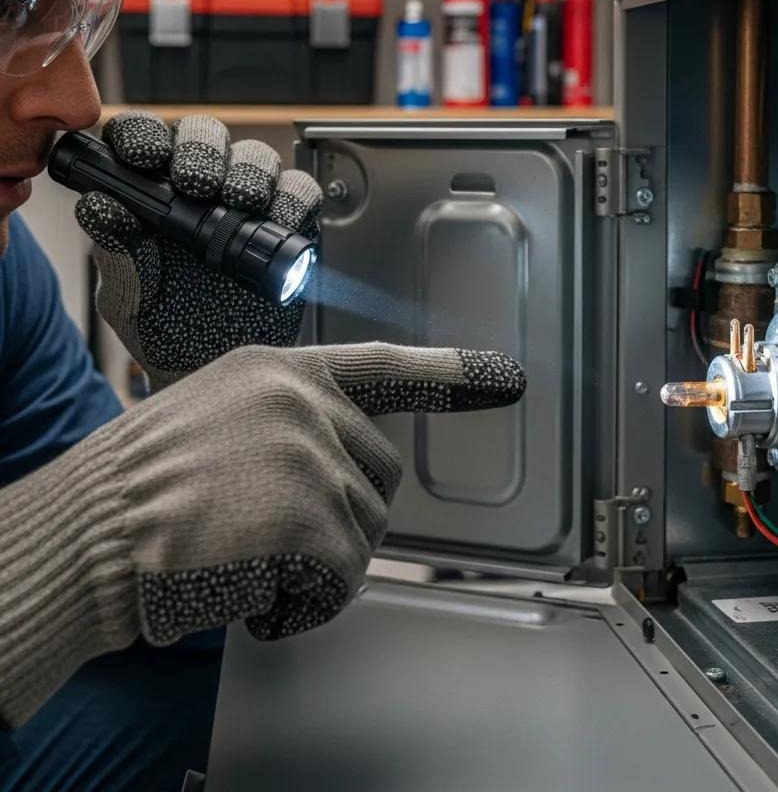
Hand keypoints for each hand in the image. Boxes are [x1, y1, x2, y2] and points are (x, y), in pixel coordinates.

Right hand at [0, 340, 525, 726]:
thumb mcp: (214, 421)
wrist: (79, 541)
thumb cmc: (138, 494)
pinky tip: (248, 593)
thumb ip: (286, 424)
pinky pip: (343, 579)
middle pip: (379, 476)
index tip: (504, 376)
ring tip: (242, 561)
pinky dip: (304, 605)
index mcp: (276, 373)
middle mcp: (300, 402)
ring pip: (365, 533)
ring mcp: (306, 455)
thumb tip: (351, 460)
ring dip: (315, 567)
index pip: (381, 367)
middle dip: (340, 519)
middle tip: (264, 537)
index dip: (447, 375)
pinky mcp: (307, 517)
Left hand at [74, 111, 321, 388]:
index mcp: (150, 195)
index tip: (144, 158)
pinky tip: (280, 222)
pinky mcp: (291, 223)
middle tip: (198, 182)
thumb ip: (117, 252)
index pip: (143, 140)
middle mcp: (200, 189)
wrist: (212, 369)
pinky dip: (294, 199)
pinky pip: (301, 191)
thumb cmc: (164, 330)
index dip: (144, 137)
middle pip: (206, 136)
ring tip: (242, 202)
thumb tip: (98, 207)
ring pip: (256, 156)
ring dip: (250, 172)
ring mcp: (248, 203)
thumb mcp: (128, 296)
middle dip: (204, 150)